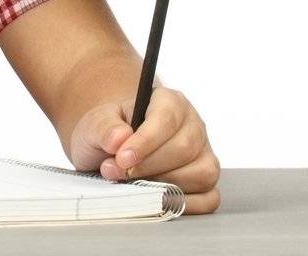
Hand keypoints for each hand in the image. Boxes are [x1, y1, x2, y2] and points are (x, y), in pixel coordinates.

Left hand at [69, 86, 219, 211]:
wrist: (113, 150)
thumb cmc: (110, 132)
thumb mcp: (97, 123)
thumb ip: (105, 127)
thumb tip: (119, 138)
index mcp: (170, 101)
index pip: (166, 118)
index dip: (145, 141)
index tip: (123, 158)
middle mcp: (192, 125)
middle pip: (184, 149)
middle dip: (150, 167)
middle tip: (123, 174)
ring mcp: (203, 154)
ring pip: (201, 173)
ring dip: (167, 187)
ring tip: (139, 186)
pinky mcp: (206, 182)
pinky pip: (210, 199)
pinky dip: (187, 205)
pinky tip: (161, 201)